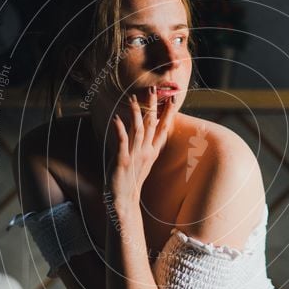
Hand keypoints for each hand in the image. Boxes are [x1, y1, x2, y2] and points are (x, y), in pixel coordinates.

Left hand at [105, 87, 176, 201]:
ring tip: (132, 98)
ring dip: (136, 112)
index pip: (163, 129)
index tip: (171, 99)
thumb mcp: (141, 161)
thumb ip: (143, 146)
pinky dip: (120, 129)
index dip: (167, 113)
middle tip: (152, 89)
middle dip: (153, 106)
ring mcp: (135, 156)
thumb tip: (141, 131)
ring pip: (139, 129)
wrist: (124, 200)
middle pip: (153, 124)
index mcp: (152, 152)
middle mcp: (146, 152)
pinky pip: (122, 141)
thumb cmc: (130, 180)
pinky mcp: (123, 160)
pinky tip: (117, 118)